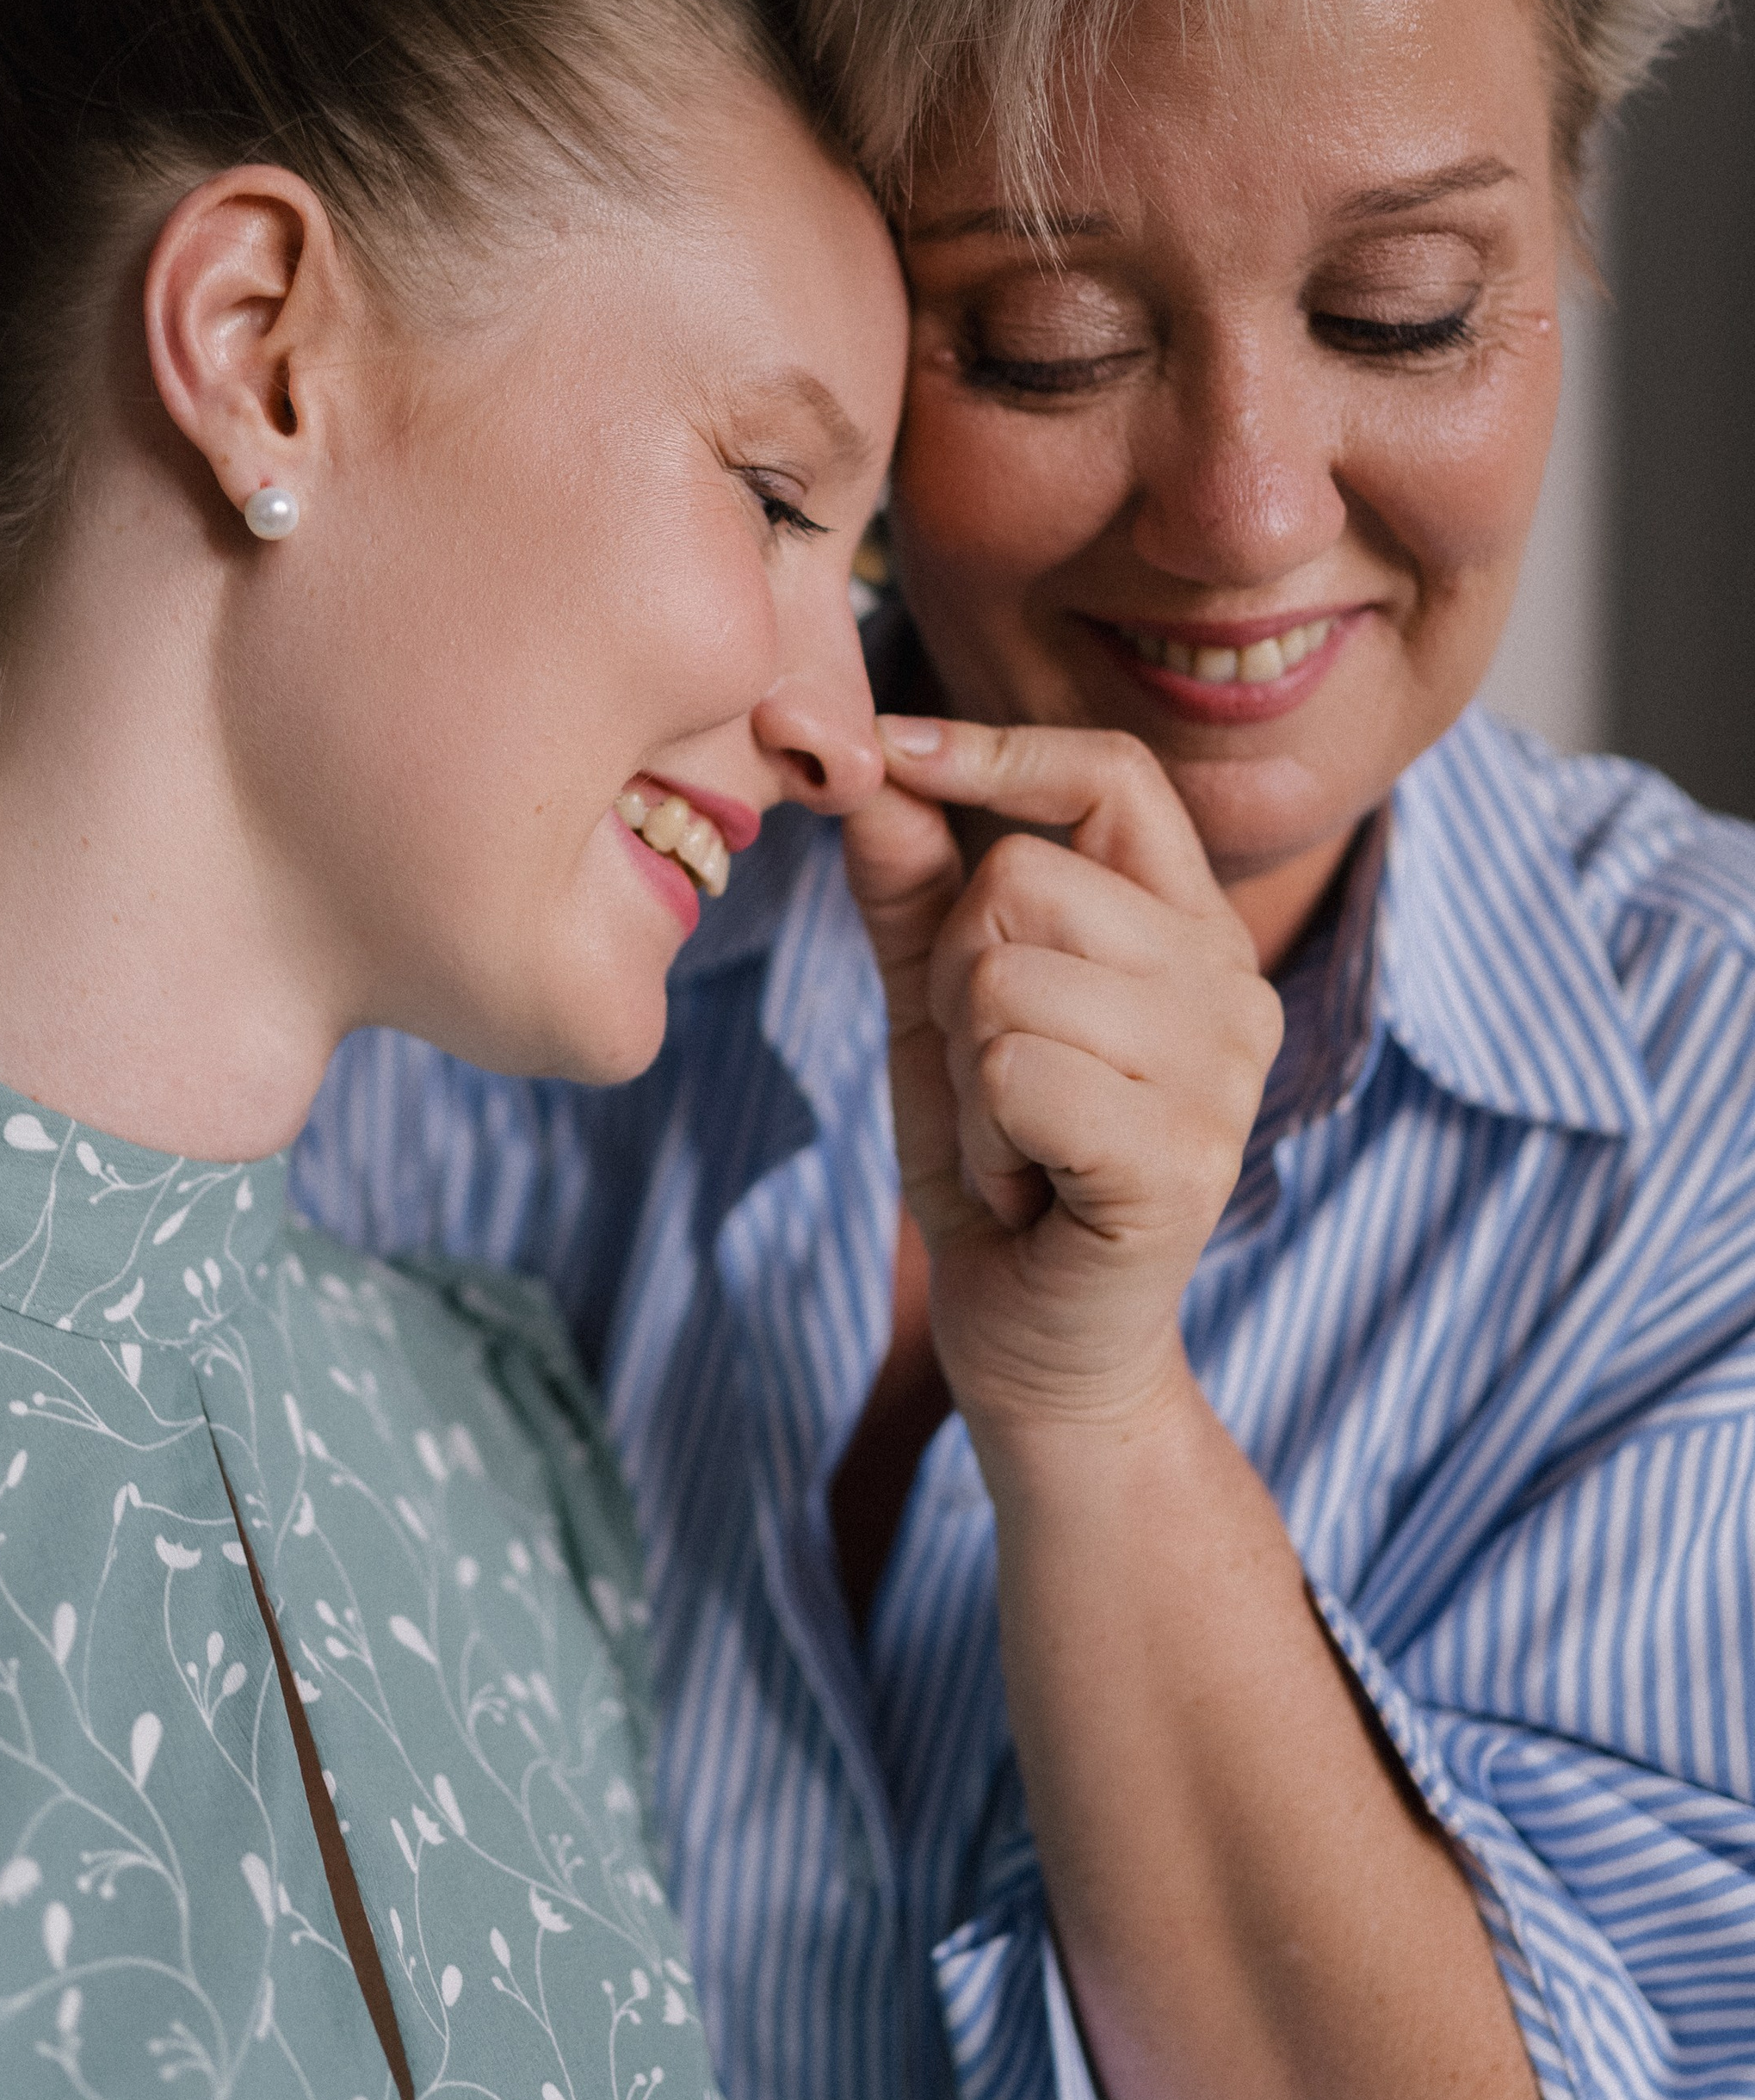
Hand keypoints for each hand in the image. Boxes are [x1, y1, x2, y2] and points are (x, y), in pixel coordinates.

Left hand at [844, 718, 1281, 1441]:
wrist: (1035, 1345)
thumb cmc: (998, 1166)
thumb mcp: (938, 1008)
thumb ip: (913, 887)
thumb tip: (867, 762)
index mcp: (1190, 928)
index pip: (1113, 774)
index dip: (996, 753)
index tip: (890, 753)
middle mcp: (1233, 983)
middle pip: (1018, 879)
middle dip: (953, 982)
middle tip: (992, 1084)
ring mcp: (1223, 1072)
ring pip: (1004, 977)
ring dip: (966, 1077)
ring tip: (1013, 1142)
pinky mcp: (1184, 1155)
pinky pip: (1015, 1070)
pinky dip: (982, 1137)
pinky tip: (1027, 1188)